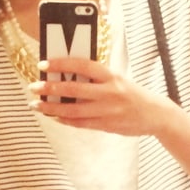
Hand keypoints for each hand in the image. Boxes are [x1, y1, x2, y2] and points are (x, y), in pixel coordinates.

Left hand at [30, 56, 164, 136]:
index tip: (44, 64)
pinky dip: (66, 120)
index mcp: (112, 76)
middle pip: (74, 90)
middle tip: (34, 87)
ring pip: (74, 110)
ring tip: (37, 105)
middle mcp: (109, 93)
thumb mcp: (118, 79)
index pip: (83, 66)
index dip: (62, 64)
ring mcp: (107, 111)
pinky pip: (81, 123)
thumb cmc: (134, 94)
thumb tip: (69, 75)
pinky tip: (54, 117)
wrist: (155, 115)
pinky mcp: (106, 125)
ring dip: (52, 108)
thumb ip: (97, 78)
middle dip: (51, 88)